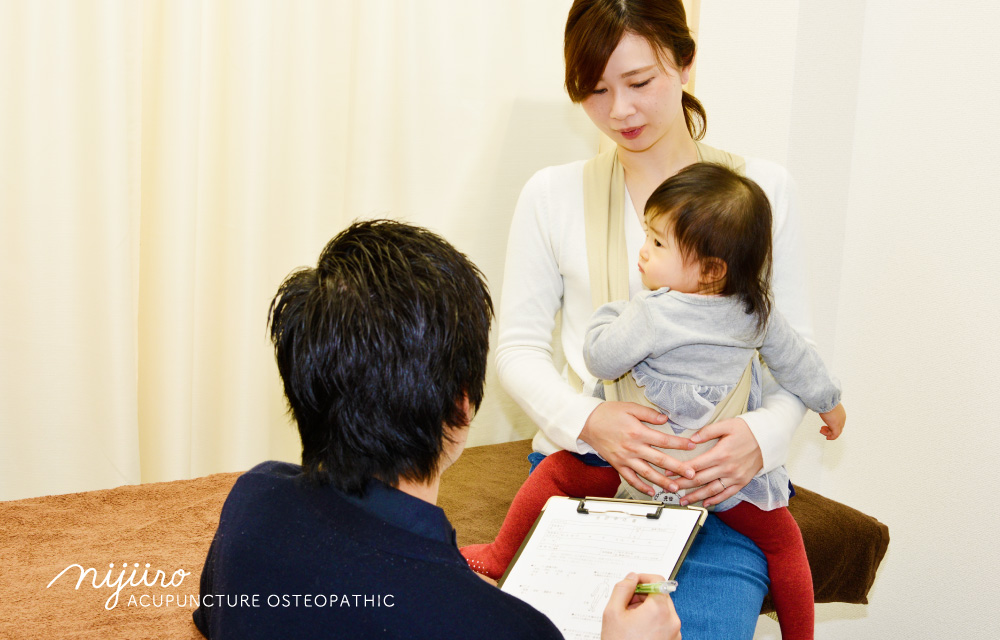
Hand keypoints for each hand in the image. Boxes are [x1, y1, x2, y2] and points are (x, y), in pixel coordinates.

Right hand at [581, 402, 696, 496]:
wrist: (586, 422)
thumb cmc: (607, 413)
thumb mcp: (629, 407)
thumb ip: (649, 414)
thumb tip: (665, 419)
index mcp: (638, 432)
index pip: (664, 440)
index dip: (680, 443)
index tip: (692, 446)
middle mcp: (633, 448)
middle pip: (660, 459)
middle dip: (678, 468)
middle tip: (692, 474)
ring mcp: (625, 458)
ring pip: (647, 472)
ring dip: (662, 481)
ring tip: (675, 487)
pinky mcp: (617, 464)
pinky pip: (630, 478)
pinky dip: (641, 486)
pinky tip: (651, 491)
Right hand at [601, 572, 680, 639]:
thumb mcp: (612, 612)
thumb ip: (622, 588)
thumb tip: (631, 577)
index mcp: (660, 610)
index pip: (657, 581)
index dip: (642, 578)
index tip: (631, 583)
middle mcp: (672, 621)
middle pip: (660, 596)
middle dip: (643, 596)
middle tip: (626, 604)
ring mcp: (675, 634)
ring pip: (662, 610)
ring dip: (647, 609)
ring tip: (629, 621)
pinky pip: (665, 625)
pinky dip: (653, 622)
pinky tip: (637, 631)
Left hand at [671, 417, 762, 507]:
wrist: (769, 438)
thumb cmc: (747, 429)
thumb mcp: (726, 425)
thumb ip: (707, 432)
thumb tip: (691, 440)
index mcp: (720, 454)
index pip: (695, 465)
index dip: (679, 471)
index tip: (668, 473)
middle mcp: (727, 468)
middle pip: (700, 480)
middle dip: (682, 485)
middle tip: (669, 489)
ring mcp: (735, 477)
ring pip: (711, 490)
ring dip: (696, 497)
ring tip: (683, 501)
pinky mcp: (742, 482)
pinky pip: (726, 494)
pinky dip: (715, 500)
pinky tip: (705, 503)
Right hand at [819, 404, 845, 439]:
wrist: (826, 400)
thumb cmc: (825, 401)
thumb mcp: (827, 405)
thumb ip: (826, 408)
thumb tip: (820, 406)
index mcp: (841, 413)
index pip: (839, 422)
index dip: (831, 425)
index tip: (825, 426)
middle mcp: (842, 418)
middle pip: (838, 428)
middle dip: (829, 430)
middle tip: (822, 429)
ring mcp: (840, 422)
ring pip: (836, 432)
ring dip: (828, 433)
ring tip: (822, 431)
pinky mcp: (836, 426)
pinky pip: (835, 435)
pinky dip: (831, 437)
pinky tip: (827, 437)